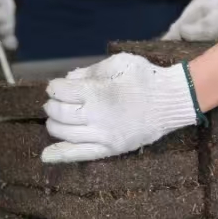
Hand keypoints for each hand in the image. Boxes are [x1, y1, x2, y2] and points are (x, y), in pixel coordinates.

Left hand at [42, 54, 198, 162]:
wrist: (172, 100)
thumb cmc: (144, 77)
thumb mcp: (117, 62)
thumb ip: (90, 71)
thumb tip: (69, 80)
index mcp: (96, 92)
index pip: (62, 92)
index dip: (54, 88)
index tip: (55, 86)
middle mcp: (96, 116)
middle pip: (60, 113)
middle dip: (52, 105)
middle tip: (55, 101)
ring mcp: (103, 135)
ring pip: (66, 133)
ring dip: (54, 124)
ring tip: (57, 118)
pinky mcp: (111, 149)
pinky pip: (81, 154)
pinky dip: (61, 154)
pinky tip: (45, 156)